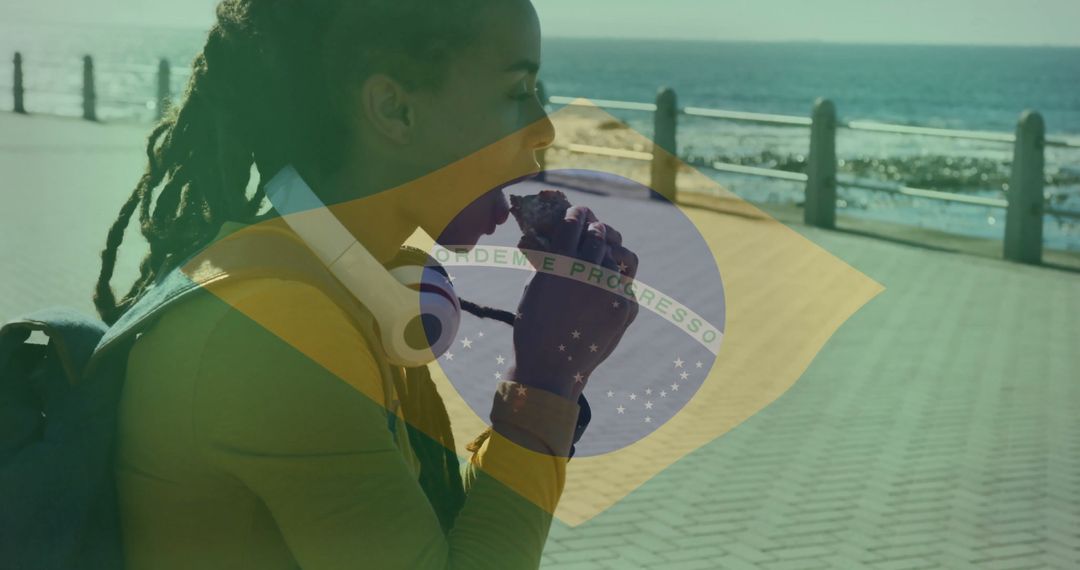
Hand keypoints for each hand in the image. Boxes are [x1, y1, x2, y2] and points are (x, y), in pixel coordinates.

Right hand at [509, 206, 639, 399]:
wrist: (551, 368)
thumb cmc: (535, 325)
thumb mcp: (535, 286)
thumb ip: (553, 259)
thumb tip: (566, 236)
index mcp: (560, 265)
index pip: (574, 224)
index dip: (577, 213)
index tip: (578, 211)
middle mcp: (588, 273)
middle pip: (600, 235)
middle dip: (596, 228)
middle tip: (594, 228)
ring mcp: (610, 291)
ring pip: (619, 257)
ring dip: (610, 253)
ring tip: (604, 255)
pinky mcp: (626, 308)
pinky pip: (626, 283)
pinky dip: (616, 281)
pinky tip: (606, 286)